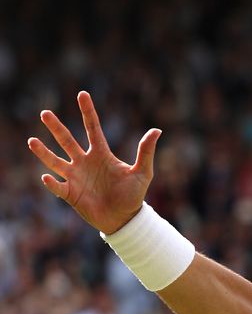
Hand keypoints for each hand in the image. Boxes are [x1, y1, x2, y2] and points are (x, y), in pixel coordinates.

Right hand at [27, 91, 160, 233]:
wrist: (124, 219)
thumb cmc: (134, 195)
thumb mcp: (142, 172)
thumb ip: (146, 152)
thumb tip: (157, 130)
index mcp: (101, 154)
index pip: (93, 128)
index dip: (88, 112)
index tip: (82, 94)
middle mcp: (85, 162)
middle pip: (67, 141)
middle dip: (56, 127)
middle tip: (44, 113)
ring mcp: (76, 177)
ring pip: (55, 161)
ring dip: (44, 152)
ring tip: (32, 141)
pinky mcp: (70, 194)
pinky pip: (57, 186)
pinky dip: (51, 183)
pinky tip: (46, 177)